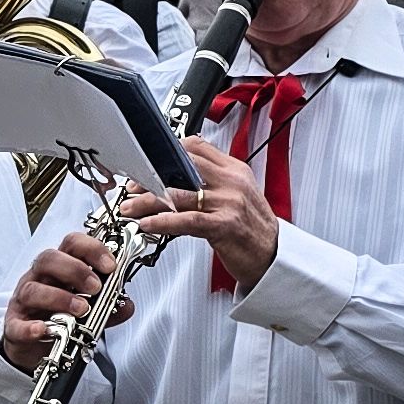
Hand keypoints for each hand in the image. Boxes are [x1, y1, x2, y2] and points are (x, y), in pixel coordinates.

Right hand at [1, 226, 120, 369]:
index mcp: (59, 269)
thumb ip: (108, 307)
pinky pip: (17, 324)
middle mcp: (39, 279)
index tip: (110, 265)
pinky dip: (30, 327)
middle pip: (49, 259)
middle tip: (96, 287)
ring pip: (33, 289)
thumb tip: (126, 305)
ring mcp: (24, 301)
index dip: (92, 249)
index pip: (72, 245)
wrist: (34, 347)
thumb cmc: (58, 317)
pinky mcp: (15, 325)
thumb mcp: (87, 310)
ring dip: (60, 297)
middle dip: (75, 270)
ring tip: (81, 310)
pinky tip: (44, 330)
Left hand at [117, 131, 280, 291]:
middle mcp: (232, 182)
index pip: (196, 146)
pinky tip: (147, 224)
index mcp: (235, 170)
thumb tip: (178, 176)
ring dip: (147, 201)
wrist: (274, 256)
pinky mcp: (224, 226)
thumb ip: (213, 181)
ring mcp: (229, 202)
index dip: (166, 153)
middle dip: (150, 176)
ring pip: (179, 194)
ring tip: (130, 208)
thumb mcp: (238, 195)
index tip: (147, 163)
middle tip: (132, 187)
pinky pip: (186, 220)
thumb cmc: (253, 229)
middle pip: (182, 168)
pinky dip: (162, 221)